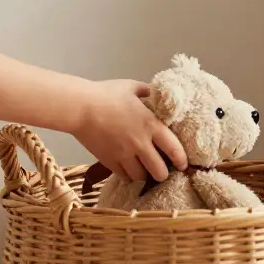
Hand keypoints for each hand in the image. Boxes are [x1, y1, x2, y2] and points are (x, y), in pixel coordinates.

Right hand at [71, 80, 187, 181]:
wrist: (79, 107)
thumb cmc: (106, 94)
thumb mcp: (131, 87)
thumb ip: (147, 91)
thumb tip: (156, 92)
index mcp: (151, 125)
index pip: (174, 148)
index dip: (181, 160)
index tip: (184, 164)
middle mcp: (140, 143)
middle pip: (159, 170)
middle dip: (163, 173)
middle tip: (163, 171)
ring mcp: (124, 154)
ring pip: (141, 176)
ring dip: (145, 175)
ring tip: (144, 170)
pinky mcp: (108, 161)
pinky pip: (123, 175)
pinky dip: (128, 174)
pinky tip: (128, 168)